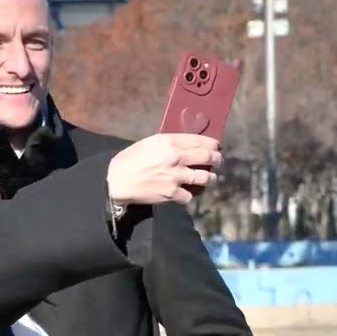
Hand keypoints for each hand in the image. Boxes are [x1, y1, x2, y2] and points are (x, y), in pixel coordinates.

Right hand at [106, 133, 221, 205]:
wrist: (117, 180)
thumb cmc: (131, 158)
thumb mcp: (150, 143)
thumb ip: (170, 143)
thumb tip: (189, 145)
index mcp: (170, 142)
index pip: (200, 140)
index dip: (213, 144)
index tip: (217, 147)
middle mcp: (176, 158)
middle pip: (207, 157)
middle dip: (217, 159)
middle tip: (219, 161)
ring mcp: (176, 177)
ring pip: (205, 178)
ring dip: (210, 178)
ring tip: (210, 178)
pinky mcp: (172, 193)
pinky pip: (189, 195)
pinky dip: (189, 195)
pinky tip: (186, 193)